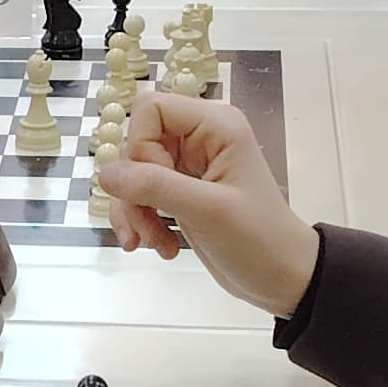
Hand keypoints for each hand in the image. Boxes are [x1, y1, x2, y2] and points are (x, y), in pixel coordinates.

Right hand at [99, 89, 319, 315]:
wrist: (283, 278)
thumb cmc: (259, 239)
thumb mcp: (208, 210)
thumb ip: (155, 187)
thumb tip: (105, 173)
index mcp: (215, 126)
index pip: (150, 108)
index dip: (141, 146)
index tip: (157, 184)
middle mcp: (198, 139)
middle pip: (137, 144)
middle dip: (134, 190)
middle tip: (150, 225)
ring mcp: (188, 167)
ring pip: (133, 174)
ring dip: (135, 212)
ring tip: (154, 243)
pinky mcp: (181, 193)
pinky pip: (141, 196)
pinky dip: (141, 222)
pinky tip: (160, 246)